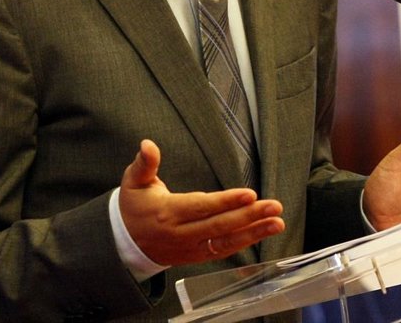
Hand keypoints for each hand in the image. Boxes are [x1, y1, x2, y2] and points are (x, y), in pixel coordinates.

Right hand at [119, 139, 285, 264]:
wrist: (123, 244)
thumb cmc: (133, 208)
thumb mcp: (133, 182)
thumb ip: (144, 163)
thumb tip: (147, 144)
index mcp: (167, 213)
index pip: (201, 207)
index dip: (226, 202)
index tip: (250, 195)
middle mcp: (180, 233)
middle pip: (219, 226)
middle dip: (249, 217)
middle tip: (274, 207)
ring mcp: (189, 248)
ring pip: (225, 242)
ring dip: (254, 232)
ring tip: (277, 223)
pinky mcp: (196, 256)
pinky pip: (223, 251)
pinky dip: (244, 242)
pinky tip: (263, 232)